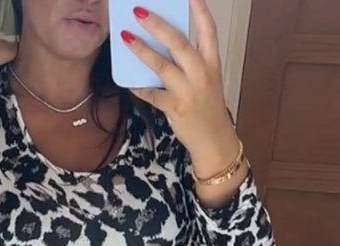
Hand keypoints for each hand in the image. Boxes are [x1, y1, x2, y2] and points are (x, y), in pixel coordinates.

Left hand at [123, 0, 238, 180]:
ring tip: (126, 37)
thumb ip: (191, 61)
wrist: (214, 140)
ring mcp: (187, 91)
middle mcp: (201, 73)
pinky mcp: (175, 108)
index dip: (199, 11)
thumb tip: (165, 42)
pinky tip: (128, 81)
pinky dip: (139, 87)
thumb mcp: (207, 79)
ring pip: (161, 65)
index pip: (208, 30)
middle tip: (139, 12)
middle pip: (178, 43)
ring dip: (141, 50)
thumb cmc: (207, 107)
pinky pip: (152, 94)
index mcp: (211, 62)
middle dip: (157, 25)